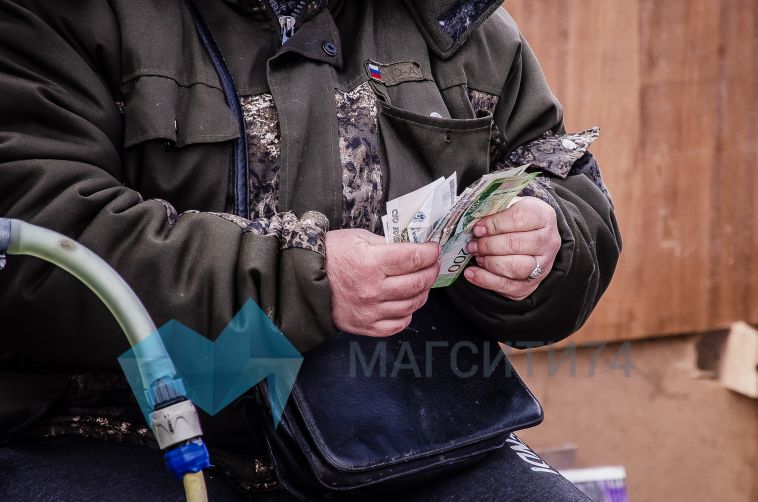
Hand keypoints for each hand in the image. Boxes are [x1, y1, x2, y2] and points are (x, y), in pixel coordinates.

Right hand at [325, 229, 439, 336]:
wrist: (304, 280)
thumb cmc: (330, 256)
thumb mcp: (358, 238)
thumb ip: (386, 244)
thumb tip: (411, 248)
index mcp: (371, 263)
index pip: (413, 258)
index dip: (430, 253)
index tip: (433, 249)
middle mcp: (373, 289)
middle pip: (417, 282)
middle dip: (431, 271)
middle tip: (433, 264)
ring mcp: (370, 311)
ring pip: (412, 304)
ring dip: (423, 292)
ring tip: (422, 283)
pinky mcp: (366, 326)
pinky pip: (398, 324)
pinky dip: (408, 314)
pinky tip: (407, 303)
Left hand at [463, 197, 560, 300]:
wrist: (532, 237)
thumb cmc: (515, 220)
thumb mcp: (508, 207)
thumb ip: (493, 212)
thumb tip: (473, 222)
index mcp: (544, 217)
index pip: (518, 219)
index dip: (494, 224)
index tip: (477, 228)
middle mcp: (548, 242)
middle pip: (516, 244)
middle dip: (489, 245)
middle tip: (473, 244)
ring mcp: (543, 266)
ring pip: (514, 267)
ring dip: (489, 262)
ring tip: (476, 256)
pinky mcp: (531, 284)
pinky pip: (508, 286)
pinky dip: (486, 280)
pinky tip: (471, 273)